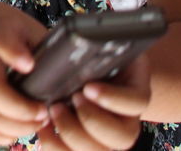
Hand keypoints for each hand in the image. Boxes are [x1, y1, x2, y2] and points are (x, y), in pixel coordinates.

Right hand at [0, 1, 50, 144]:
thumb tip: (74, 73)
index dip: (14, 53)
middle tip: (45, 114)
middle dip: (23, 110)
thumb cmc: (0, 29)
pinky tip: (17, 129)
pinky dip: (0, 135)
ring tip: (36, 123)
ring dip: (16, 127)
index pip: (1, 40)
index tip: (29, 65)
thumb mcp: (22, 25)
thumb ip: (41, 45)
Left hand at [37, 53, 151, 150]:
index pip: (137, 102)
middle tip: (70, 99)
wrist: (91, 76)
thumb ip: (100, 46)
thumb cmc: (94, 58)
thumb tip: (88, 40)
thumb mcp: (102, 47)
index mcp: (134, 94)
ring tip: (53, 111)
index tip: (88, 87)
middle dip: (91, 120)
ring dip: (72, 134)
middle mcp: (126, 122)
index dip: (113, 98)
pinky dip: (55, 146)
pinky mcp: (84, 146)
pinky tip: (43, 129)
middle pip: (122, 138)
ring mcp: (107, 139)